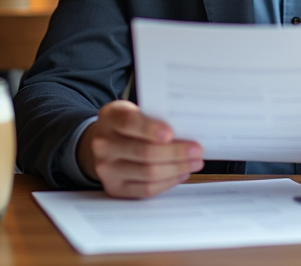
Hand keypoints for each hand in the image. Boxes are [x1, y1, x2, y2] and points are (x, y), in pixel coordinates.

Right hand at [76, 100, 203, 197]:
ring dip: (177, 168)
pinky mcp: (115, 188)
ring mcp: (107, 169)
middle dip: (176, 152)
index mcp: (110, 118)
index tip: (171, 133)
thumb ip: (153, 117)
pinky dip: (168, 182)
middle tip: (197, 150)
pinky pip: (146, 189)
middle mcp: (104, 145)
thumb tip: (185, 131)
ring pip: (149, 173)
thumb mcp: (133, 111)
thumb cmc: (126, 124)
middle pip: (144, 152)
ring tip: (194, 162)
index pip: (130, 123)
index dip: (151, 129)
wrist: (103, 143)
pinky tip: (181, 173)